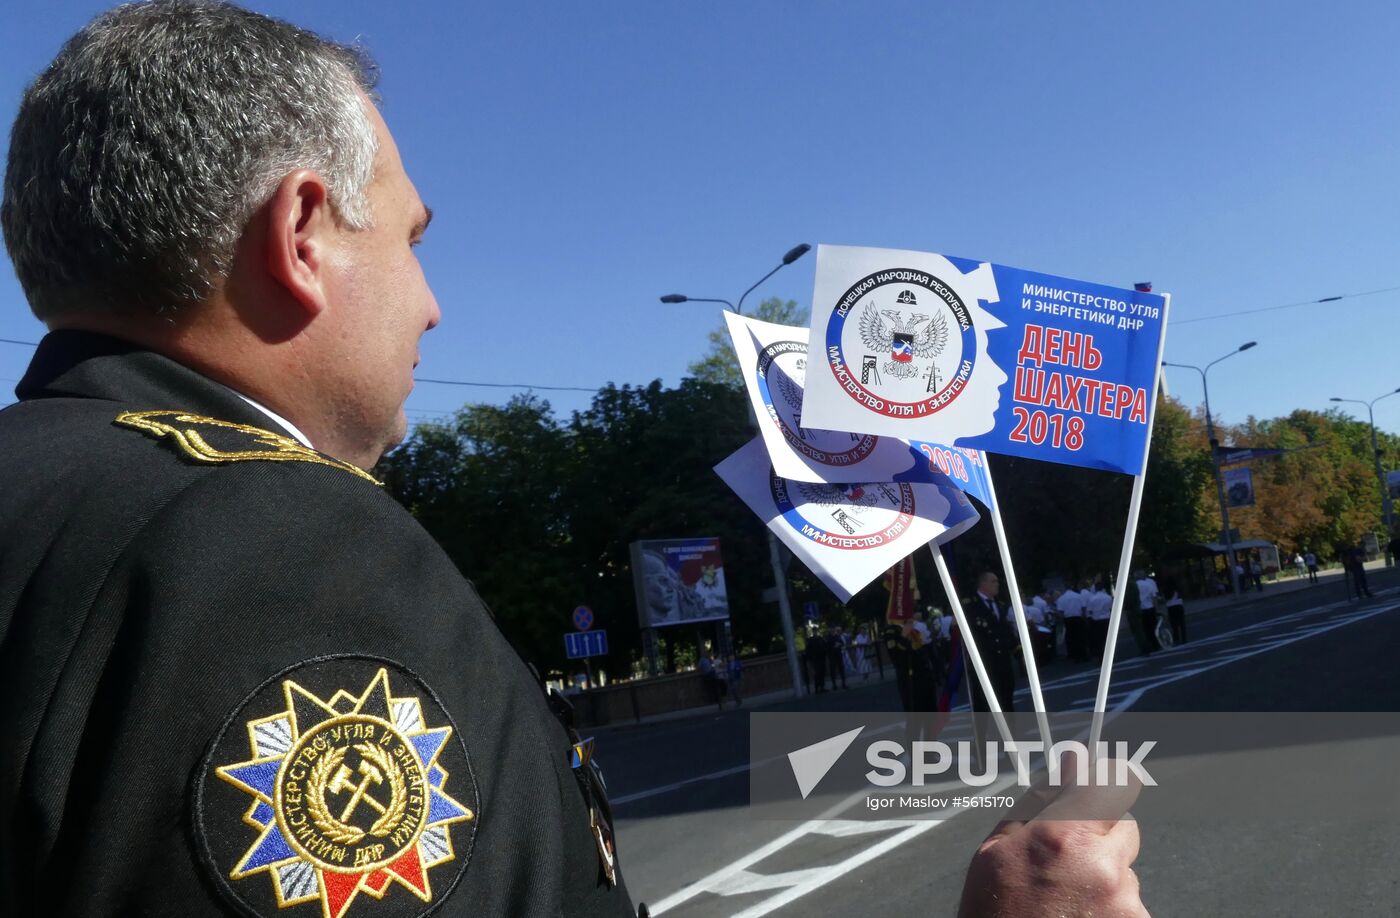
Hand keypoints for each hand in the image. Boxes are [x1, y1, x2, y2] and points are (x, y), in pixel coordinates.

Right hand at [957, 753, 1146, 916]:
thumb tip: (1062, 769)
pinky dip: (1111, 909)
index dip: (1101, 776)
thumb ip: (1034, 805)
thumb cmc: (994, 916)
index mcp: (1062, 837)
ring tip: (1067, 902)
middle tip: (1071, 854)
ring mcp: (1125, 902)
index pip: (1106, 782)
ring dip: (1105, 876)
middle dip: (1102, 832)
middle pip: (1125, 824)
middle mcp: (1102, 866)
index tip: (1096, 775)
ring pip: (1127, 869)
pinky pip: (1131, 904)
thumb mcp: (995, 852)